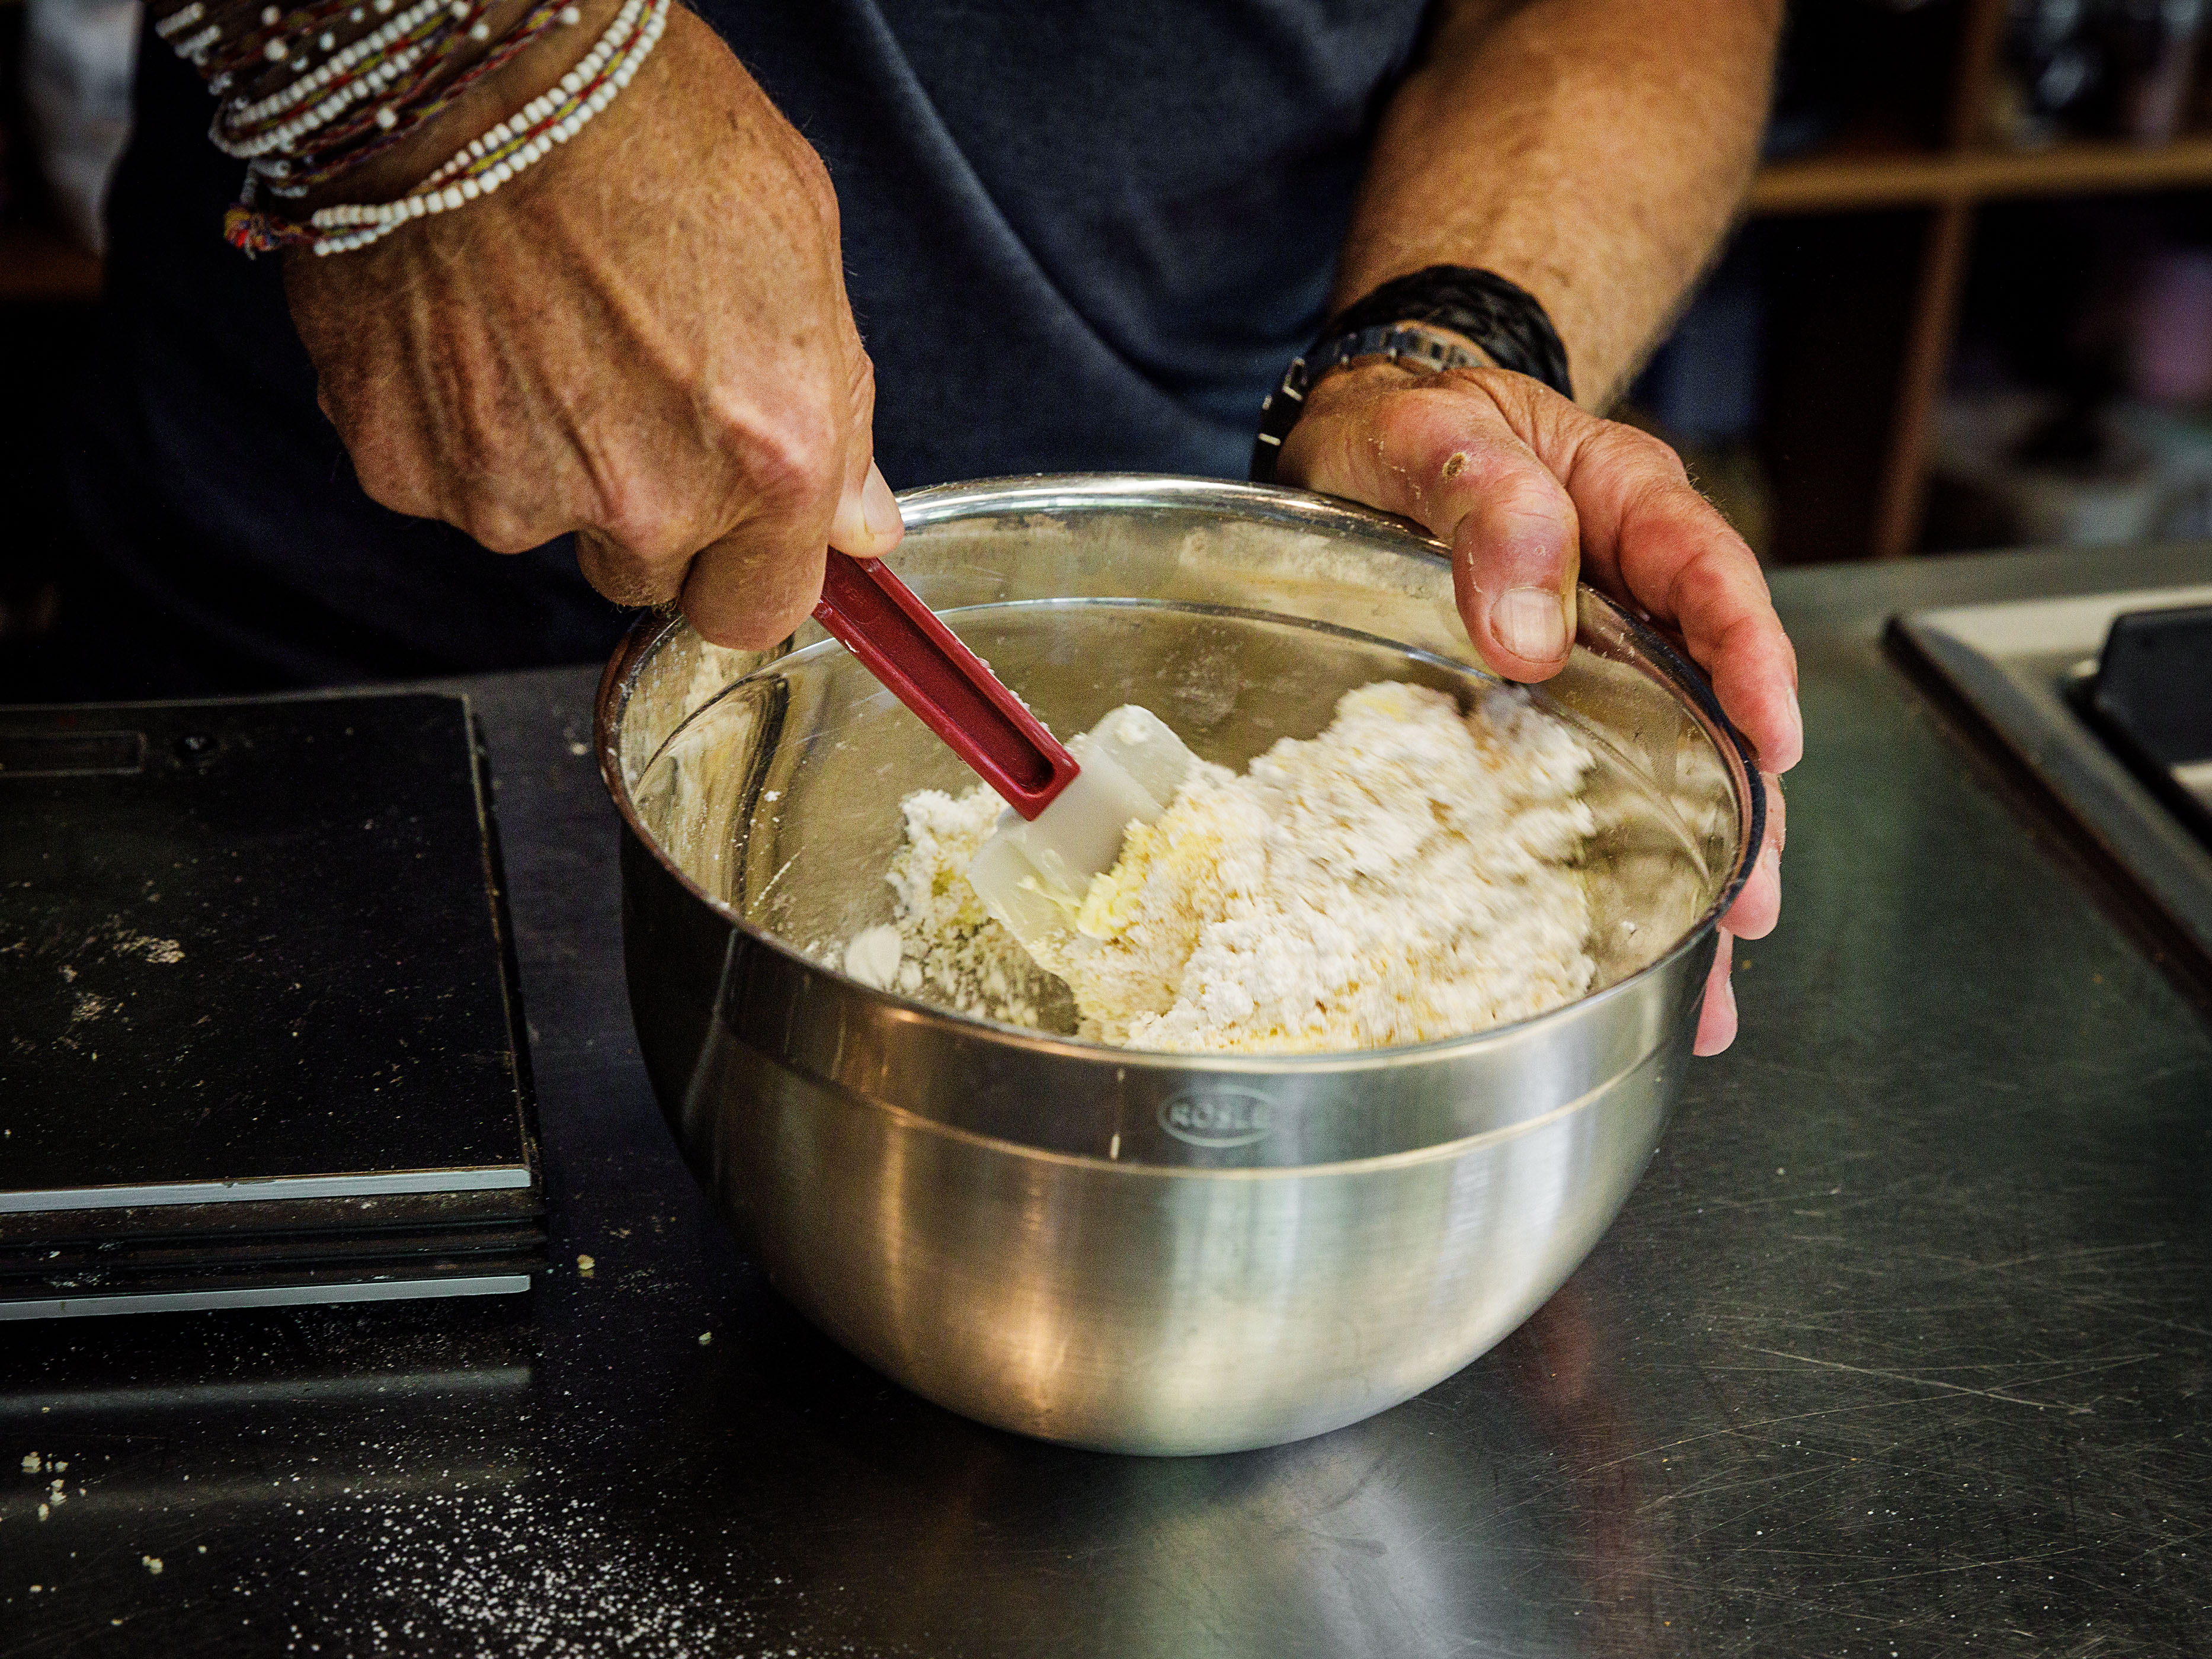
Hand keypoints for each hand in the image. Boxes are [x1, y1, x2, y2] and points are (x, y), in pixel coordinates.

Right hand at [283, 2, 898, 649]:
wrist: (473, 59)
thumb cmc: (647, 125)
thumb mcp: (803, 251)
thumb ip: (837, 417)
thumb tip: (860, 522)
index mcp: (770, 461)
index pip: (758, 613)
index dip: (742, 569)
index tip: (729, 529)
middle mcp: (645, 501)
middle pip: (646, 576)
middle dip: (642, 507)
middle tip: (621, 384)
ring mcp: (514, 494)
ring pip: (538, 525)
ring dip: (541, 458)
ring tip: (536, 328)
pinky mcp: (402, 468)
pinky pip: (441, 480)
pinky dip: (449, 423)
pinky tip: (464, 325)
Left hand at [1280, 362, 1799, 1056]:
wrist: (1354, 441)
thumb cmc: (1403, 425)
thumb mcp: (1430, 435)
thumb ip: (1485, 505)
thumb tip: (1530, 632)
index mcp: (1624, 503)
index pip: (1709, 576)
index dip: (1749, 658)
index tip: (1772, 736)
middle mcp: (1631, 592)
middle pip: (1712, 700)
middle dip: (1742, 809)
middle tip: (1752, 904)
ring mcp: (1596, 659)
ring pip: (1670, 763)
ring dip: (1696, 865)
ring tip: (1713, 966)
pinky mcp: (1546, 711)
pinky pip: (1593, 786)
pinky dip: (1613, 868)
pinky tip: (1632, 946)